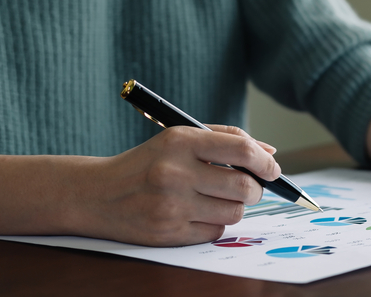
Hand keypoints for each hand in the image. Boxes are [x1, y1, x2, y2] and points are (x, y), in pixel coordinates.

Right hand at [75, 125, 280, 246]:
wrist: (97, 194)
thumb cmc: (148, 162)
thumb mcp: (180, 138)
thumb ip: (225, 139)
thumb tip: (269, 153)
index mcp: (181, 141)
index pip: (241, 149)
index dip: (265, 162)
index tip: (273, 169)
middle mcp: (175, 172)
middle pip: (244, 186)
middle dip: (255, 188)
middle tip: (250, 187)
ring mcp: (171, 205)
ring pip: (234, 212)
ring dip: (235, 207)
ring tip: (217, 198)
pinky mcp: (168, 233)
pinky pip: (215, 231)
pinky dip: (214, 223)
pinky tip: (196, 213)